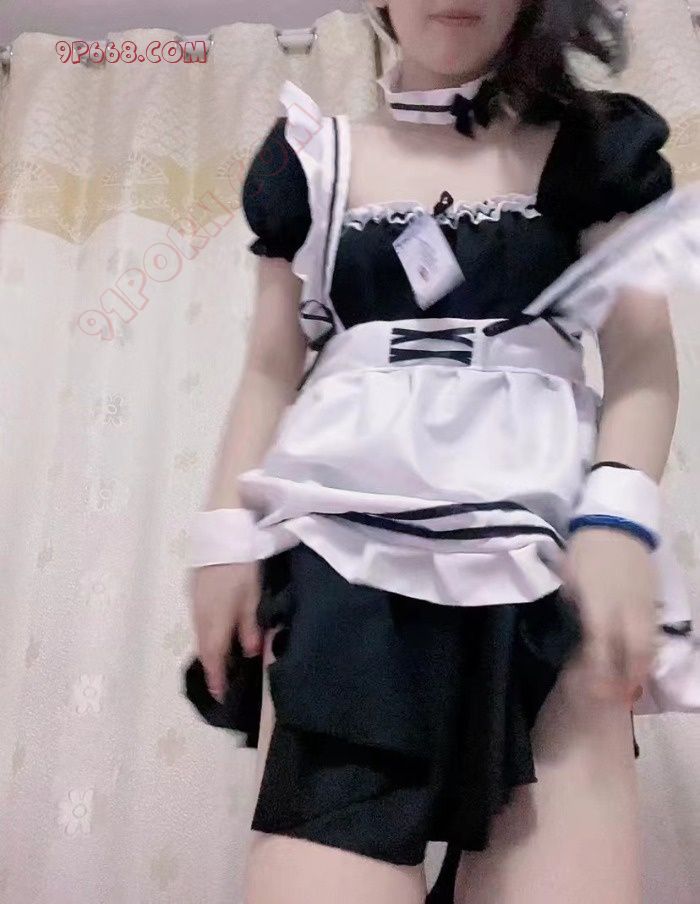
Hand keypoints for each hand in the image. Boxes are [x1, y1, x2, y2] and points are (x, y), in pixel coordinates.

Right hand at [188, 561, 261, 702]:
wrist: (220, 532)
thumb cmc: (241, 565)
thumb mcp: (253, 596)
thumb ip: (249, 626)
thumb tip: (249, 651)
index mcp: (215, 621)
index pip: (213, 657)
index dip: (217, 678)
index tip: (220, 696)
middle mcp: (199, 616)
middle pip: (204, 648)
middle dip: (212, 667)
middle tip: (222, 682)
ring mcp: (194, 603)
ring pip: (200, 634)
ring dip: (209, 649)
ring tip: (222, 660)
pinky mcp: (193, 592)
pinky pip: (198, 621)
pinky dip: (207, 633)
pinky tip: (217, 633)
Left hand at [563, 528, 657, 703]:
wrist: (616, 525)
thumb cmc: (585, 551)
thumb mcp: (567, 579)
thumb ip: (571, 608)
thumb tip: (574, 633)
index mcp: (600, 603)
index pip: (601, 646)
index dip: (598, 671)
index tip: (590, 688)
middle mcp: (626, 609)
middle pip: (634, 653)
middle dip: (626, 679)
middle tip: (614, 697)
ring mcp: (644, 606)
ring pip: (649, 647)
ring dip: (639, 669)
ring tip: (627, 686)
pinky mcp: (653, 602)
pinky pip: (654, 634)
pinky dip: (646, 652)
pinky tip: (636, 661)